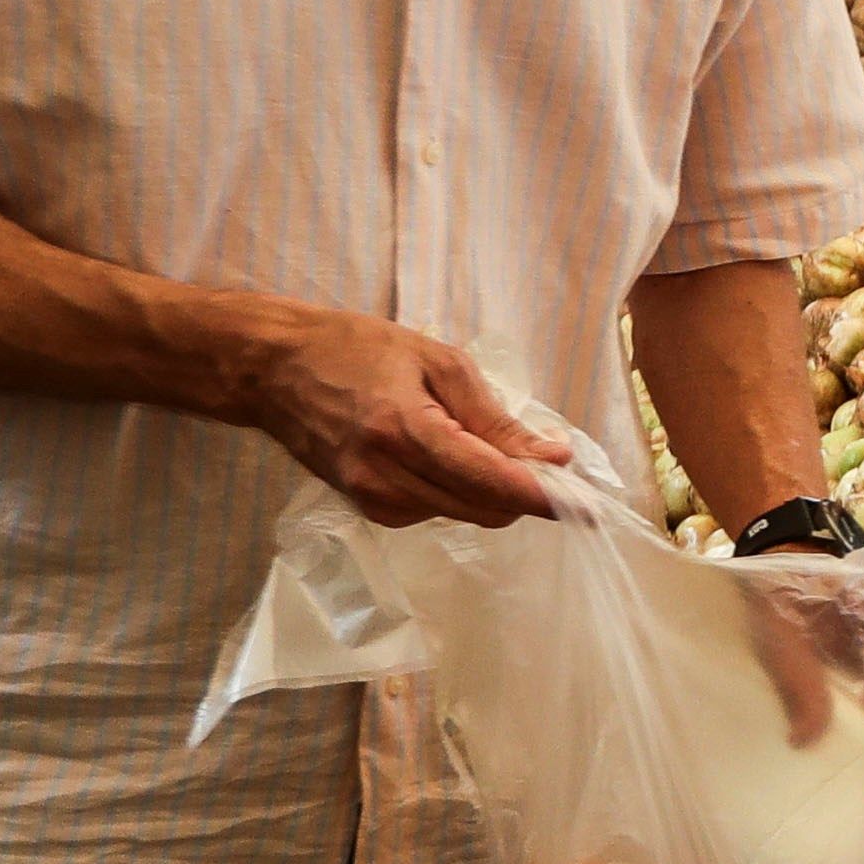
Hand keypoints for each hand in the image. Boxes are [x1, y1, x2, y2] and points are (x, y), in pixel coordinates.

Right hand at [235, 305, 566, 526]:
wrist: (274, 370)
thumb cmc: (357, 349)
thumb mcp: (437, 362)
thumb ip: (495, 416)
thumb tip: (552, 457)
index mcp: (404, 430)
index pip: (490, 481)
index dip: (545, 498)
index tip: (590, 508)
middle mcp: (386, 476)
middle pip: (484, 508)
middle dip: (527, 494)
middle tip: (552, 464)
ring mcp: (373, 499)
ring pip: (465, 514)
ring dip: (494, 492)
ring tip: (491, 447)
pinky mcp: (367, 509)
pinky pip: (436, 512)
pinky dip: (460, 492)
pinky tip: (451, 457)